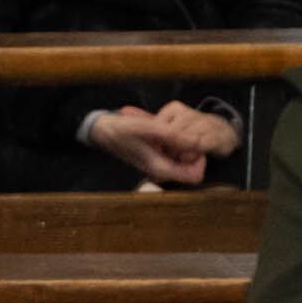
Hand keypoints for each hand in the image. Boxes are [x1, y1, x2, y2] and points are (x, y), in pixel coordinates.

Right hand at [81, 103, 235, 186]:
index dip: (199, 159)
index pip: (195, 175)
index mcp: (160, 168)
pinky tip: (166, 128)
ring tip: (172, 127)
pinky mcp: (156, 156)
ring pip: (184, 159)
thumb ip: (172, 135)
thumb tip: (197, 141)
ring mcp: (158, 164)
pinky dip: (176, 140)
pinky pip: (175, 153)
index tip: (192, 141)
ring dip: (184, 143)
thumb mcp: (146, 128)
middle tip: (183, 131)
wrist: (101, 131)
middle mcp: (161, 170)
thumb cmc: (121, 130)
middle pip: (191, 167)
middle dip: (193, 149)